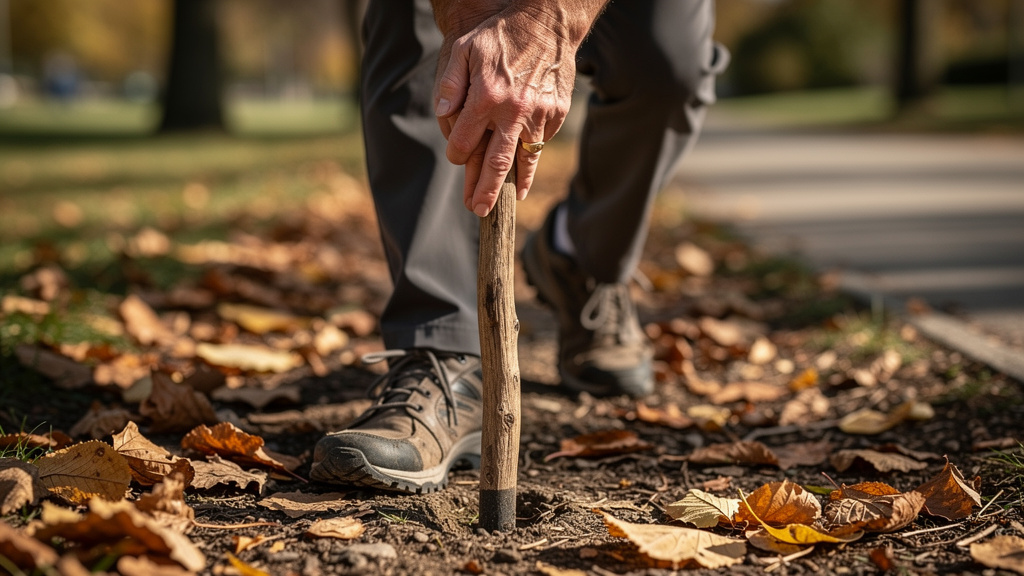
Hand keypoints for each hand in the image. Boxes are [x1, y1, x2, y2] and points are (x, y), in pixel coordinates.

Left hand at [434, 7, 575, 216]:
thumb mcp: (465, 50)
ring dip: (514, 183)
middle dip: (485, 190)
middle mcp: (512, 112)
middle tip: (478, 211)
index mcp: (485, 98)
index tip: (457, 160)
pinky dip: (531, 156)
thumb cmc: (500, 34)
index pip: (465, 143)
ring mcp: (538, 115)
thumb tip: (444, 115)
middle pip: (496, 163)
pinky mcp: (556, 113)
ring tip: (508, 201)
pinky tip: (524, 168)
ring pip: (524, 159)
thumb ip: (451, 83)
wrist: (548, 22)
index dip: (457, 155)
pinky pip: (541, 141)